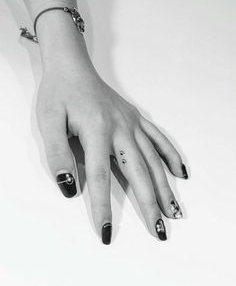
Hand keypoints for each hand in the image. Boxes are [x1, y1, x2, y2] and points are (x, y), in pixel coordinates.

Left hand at [36, 60, 187, 243]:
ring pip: (153, 160)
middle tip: (159, 230)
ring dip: (164, 187)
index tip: (107, 232)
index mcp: (96, 130)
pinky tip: (180, 172)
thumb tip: (69, 187)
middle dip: (148, 204)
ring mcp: (132, 123)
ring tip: (174, 210)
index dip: (102, 207)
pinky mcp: (137, 119)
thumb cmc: (59, 93)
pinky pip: (159, 139)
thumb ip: (58, 154)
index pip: (99, 177)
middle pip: (138, 172)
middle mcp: (120, 129)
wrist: (72, 67)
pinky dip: (171, 156)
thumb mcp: (49, 122)